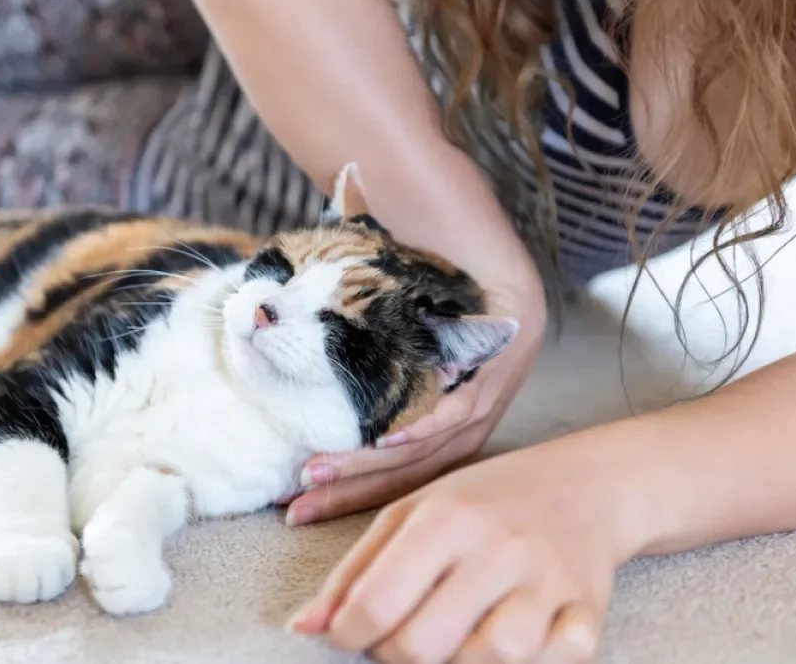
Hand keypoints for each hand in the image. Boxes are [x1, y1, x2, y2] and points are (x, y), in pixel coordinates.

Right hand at [282, 300, 544, 526]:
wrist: (506, 285)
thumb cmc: (446, 327)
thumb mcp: (405, 364)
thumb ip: (361, 381)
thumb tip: (289, 376)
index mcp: (439, 443)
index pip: (387, 483)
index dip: (341, 498)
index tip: (293, 510)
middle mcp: (456, 440)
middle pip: (398, 479)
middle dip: (343, 494)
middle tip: (294, 507)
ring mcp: (474, 415)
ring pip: (418, 452)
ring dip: (365, 465)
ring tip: (317, 471)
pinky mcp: (488, 382)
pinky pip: (453, 413)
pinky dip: (422, 428)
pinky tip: (387, 438)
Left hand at [286, 435, 649, 663]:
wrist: (585, 486)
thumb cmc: (484, 503)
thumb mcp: (413, 514)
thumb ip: (355, 570)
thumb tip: (302, 628)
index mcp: (446, 518)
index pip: (376, 603)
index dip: (348, 634)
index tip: (350, 634)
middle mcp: (498, 548)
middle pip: (424, 644)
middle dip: (397, 655)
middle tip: (402, 638)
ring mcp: (548, 581)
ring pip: (490, 660)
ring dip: (461, 662)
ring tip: (456, 635)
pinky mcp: (588, 611)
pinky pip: (556, 661)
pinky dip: (533, 662)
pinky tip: (516, 636)